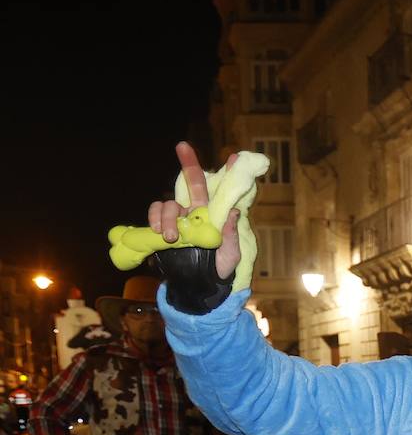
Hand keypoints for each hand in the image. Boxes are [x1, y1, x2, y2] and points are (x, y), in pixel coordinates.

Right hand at [149, 142, 241, 280]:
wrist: (201, 288)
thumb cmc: (219, 271)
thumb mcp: (230, 256)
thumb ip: (230, 235)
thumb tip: (234, 212)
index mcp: (214, 217)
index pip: (219, 192)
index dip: (227, 173)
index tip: (234, 156)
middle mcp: (196, 213)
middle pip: (191, 183)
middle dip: (188, 162)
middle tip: (183, 146)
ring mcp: (179, 221)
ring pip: (170, 204)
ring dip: (167, 215)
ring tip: (172, 237)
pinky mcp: (162, 230)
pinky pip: (154, 216)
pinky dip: (153, 219)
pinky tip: (156, 231)